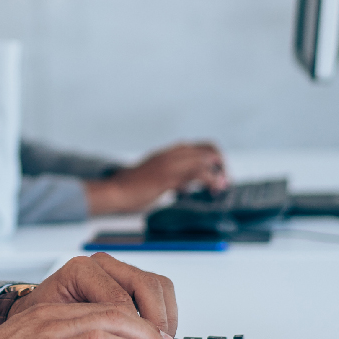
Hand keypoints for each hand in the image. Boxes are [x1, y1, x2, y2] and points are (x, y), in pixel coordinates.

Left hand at [16, 253, 178, 335]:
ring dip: (165, 317)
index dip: (137, 331)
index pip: (121, 300)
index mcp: (80, 271)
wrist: (38, 316)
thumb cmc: (46, 324)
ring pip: (157, 285)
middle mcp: (101, 265)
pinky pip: (158, 288)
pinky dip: (165, 311)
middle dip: (157, 323)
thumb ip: (91, 334)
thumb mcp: (62, 329)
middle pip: (146, 286)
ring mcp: (116, 268)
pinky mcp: (128, 277)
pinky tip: (159, 333)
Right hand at [84, 142, 228, 215]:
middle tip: (223, 182)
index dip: (212, 159)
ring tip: (221, 187)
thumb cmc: (130, 189)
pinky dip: (211, 180)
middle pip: (207, 148)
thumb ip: (170, 178)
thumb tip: (185, 186)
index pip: (199, 147)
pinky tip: (213, 190)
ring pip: (205, 158)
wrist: (114, 191)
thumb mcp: (154, 178)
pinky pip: (197, 173)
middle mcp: (170, 154)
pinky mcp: (168, 176)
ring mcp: (169, 163)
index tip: (218, 174)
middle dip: (221, 164)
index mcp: (167, 153)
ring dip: (219, 172)